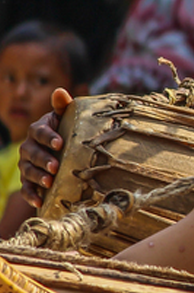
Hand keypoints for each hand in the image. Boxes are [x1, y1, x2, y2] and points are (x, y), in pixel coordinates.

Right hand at [19, 88, 72, 207]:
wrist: (65, 150)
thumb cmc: (68, 129)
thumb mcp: (68, 118)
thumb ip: (63, 106)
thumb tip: (59, 91)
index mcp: (38, 129)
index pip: (39, 132)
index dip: (48, 137)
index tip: (60, 143)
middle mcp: (29, 146)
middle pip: (32, 153)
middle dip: (43, 160)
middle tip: (56, 167)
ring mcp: (26, 164)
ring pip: (28, 171)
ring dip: (37, 177)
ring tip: (49, 182)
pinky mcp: (28, 180)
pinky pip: (26, 189)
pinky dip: (31, 195)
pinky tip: (40, 202)